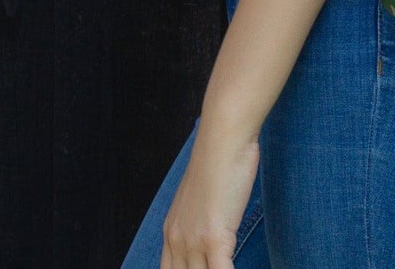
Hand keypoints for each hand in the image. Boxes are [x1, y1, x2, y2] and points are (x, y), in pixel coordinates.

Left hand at [160, 119, 260, 268]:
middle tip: (217, 268)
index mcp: (171, 231)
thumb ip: (201, 218)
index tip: (204, 268)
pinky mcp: (213, 239)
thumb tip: (215, 228)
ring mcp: (193, 241)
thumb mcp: (202, 195)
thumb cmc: (219, 159)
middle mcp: (177, 240)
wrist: (223, 139)